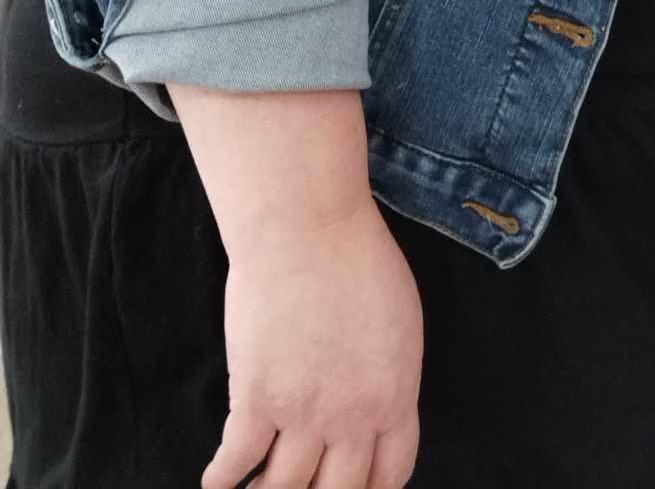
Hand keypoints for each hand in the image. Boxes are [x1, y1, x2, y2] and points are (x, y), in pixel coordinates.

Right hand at [203, 200, 421, 488]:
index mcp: (396, 395)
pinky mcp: (254, 400)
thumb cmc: (358, 258)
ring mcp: (302, 413)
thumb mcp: (400, 322)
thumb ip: (389, 374)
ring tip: (262, 488)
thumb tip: (374, 409)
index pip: (391, 473)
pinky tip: (217, 482)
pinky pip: (235, 463)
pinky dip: (223, 481)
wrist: (307, 227)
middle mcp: (352, 417)